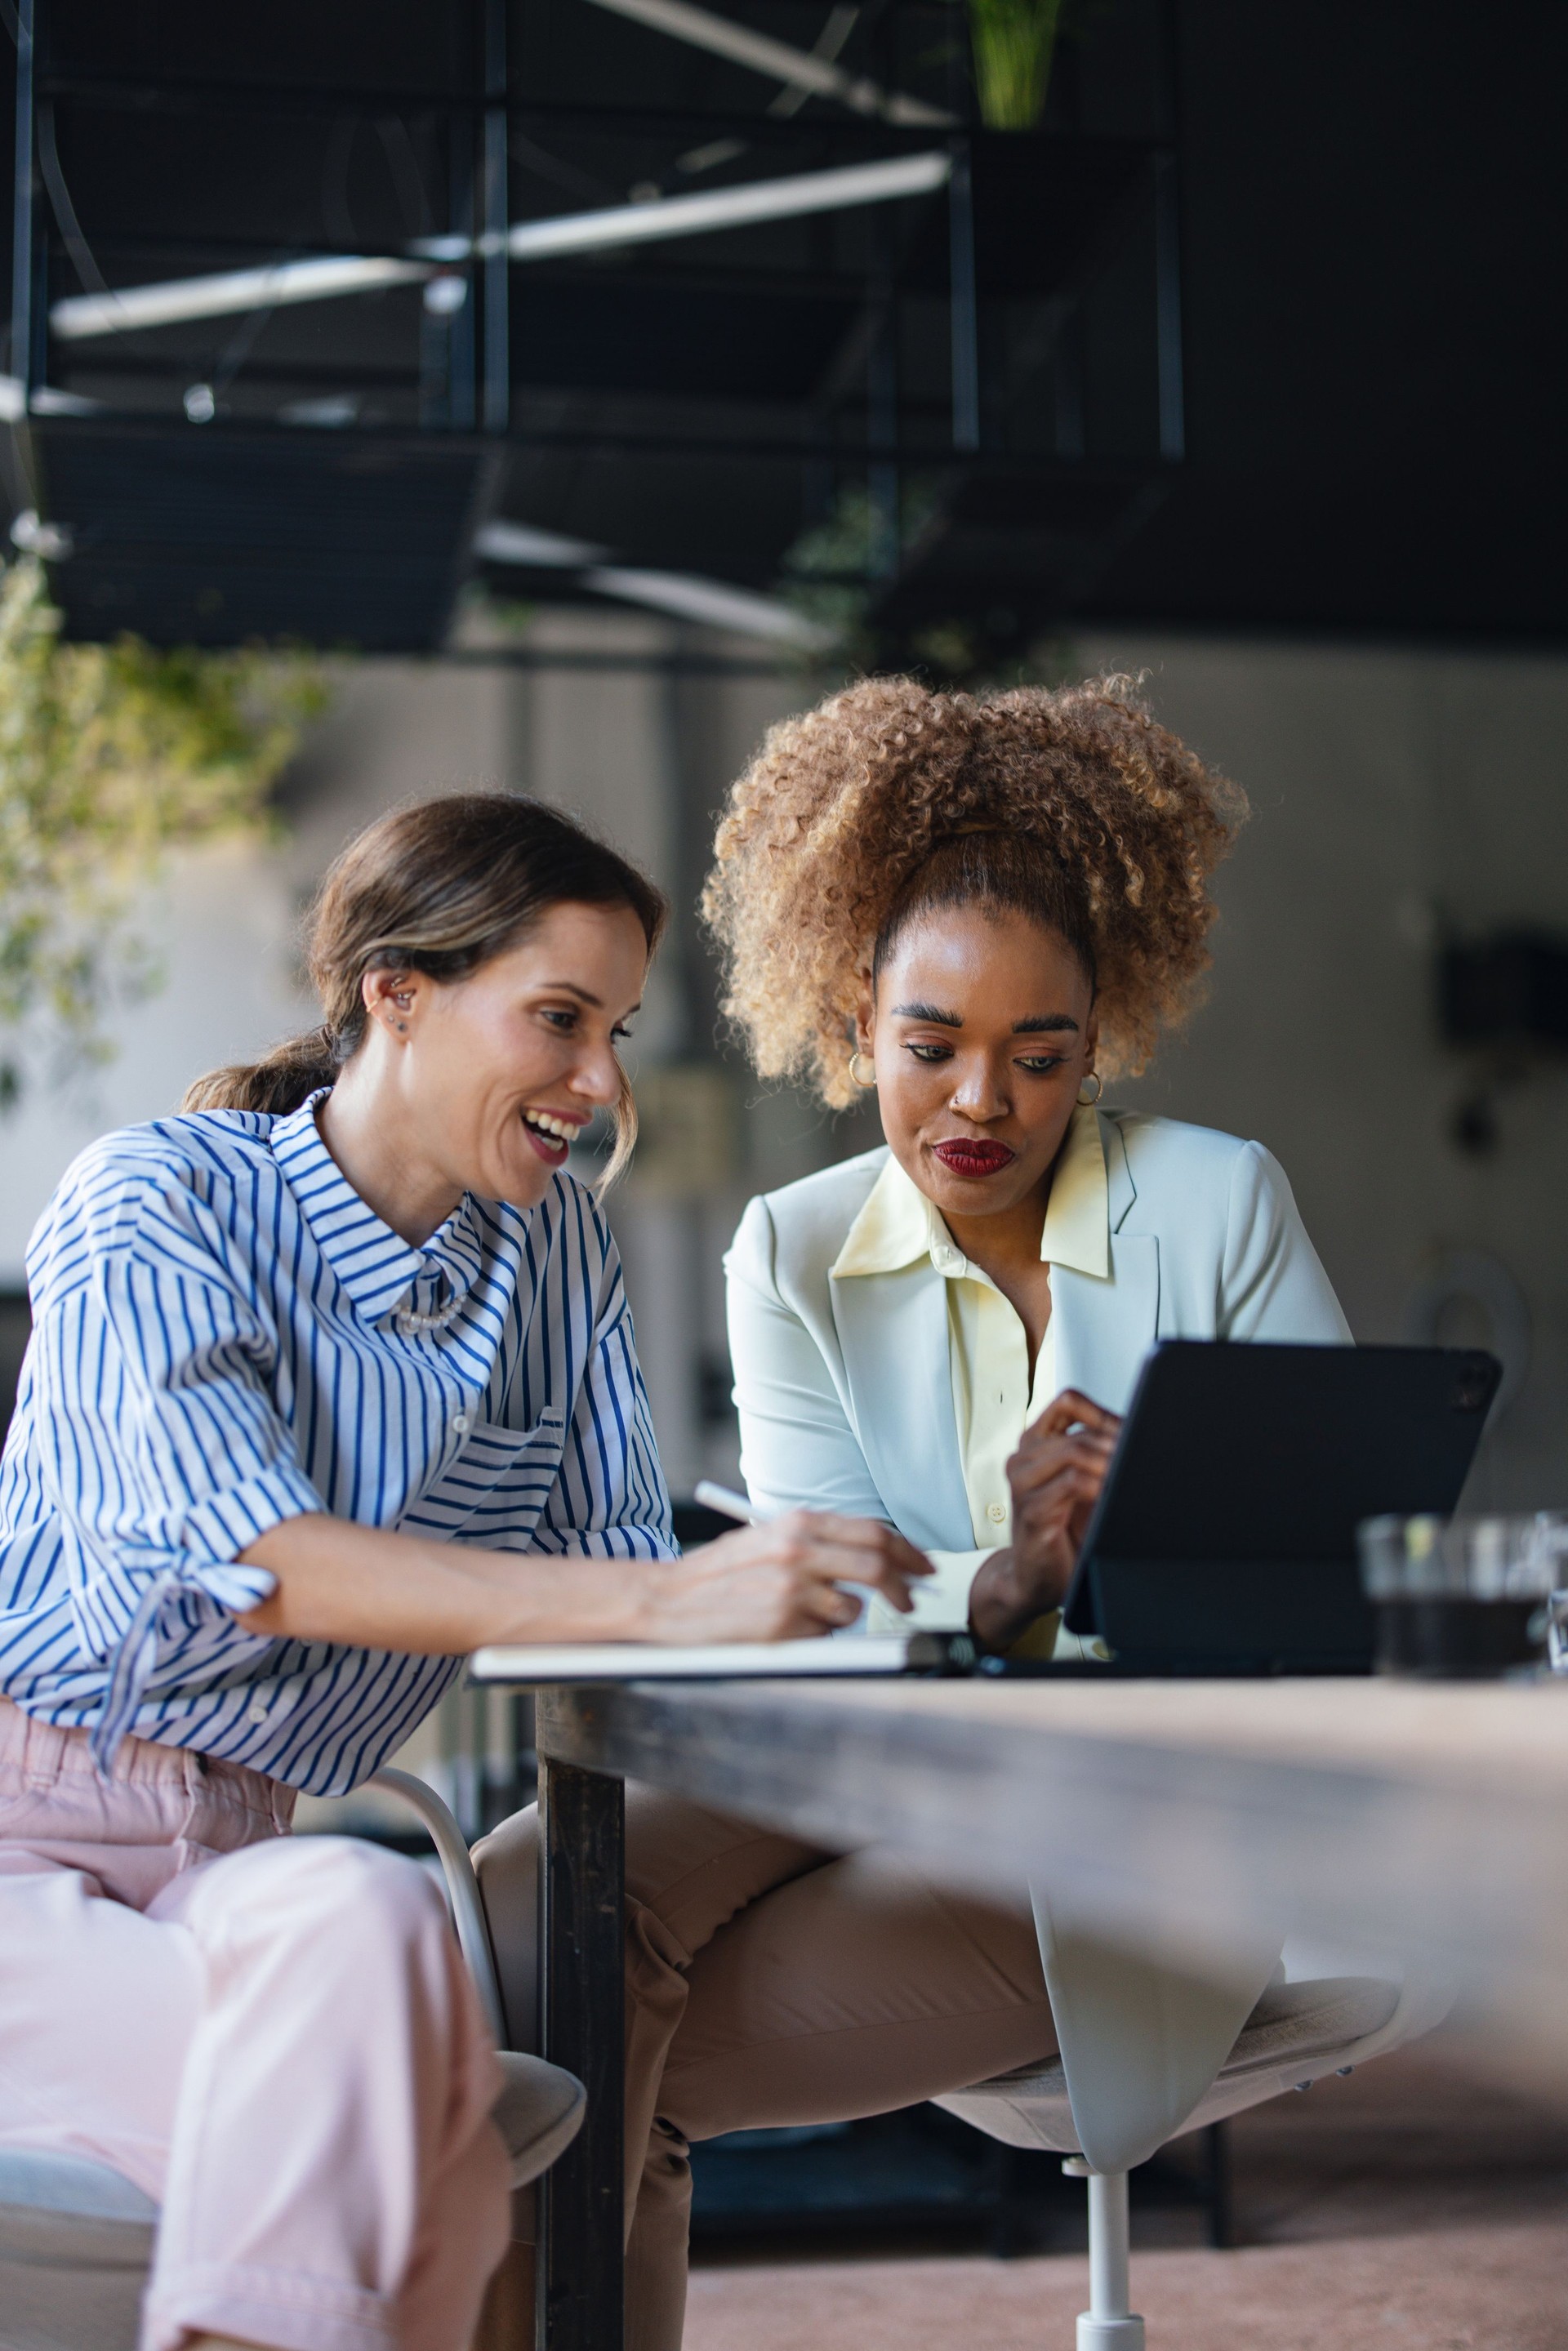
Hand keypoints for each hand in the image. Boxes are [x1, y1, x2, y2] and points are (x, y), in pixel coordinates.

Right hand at [633, 1511, 932, 1644]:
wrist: (668, 1600)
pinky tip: (782, 1627)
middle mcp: (798, 1551)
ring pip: (851, 1609)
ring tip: (805, 1613)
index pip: (873, 1531)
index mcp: (797, 1523)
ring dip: (841, 1615)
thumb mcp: (769, 1539)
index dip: (908, 1551)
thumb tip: (877, 1555)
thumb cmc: (719, 1573)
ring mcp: (792, 1590)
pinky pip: (822, 1636)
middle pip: (878, 1565)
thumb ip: (818, 1543)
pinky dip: (813, 1635)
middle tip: (913, 1600)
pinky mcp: (783, 1626)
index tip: (923, 1567)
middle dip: (904, 1587)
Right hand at [967, 1389, 1121, 1650]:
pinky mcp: (1031, 1510)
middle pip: (1080, 1433)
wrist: (1035, 1578)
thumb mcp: (1082, 1484)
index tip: (1132, 1434)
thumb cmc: (1061, 1531)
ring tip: (1128, 1479)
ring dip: (1110, 1465)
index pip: (1069, 1402)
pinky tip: (1112, 1496)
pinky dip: (1101, 1486)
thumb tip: (1141, 1433)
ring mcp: (1023, 1483)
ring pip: (1075, 1451)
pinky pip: (1073, 1483)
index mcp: (1036, 1444)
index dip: (1104, 1413)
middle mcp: (1024, 1459)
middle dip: (1117, 1447)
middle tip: (1141, 1462)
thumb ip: (1098, 1456)